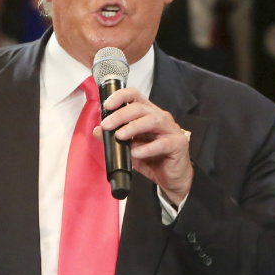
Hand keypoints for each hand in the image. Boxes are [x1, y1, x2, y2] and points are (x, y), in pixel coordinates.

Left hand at [98, 86, 192, 205]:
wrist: (171, 178)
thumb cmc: (153, 159)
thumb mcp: (129, 148)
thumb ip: (115, 138)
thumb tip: (97, 131)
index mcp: (149, 114)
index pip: (135, 96)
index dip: (120, 96)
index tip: (107, 106)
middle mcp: (161, 118)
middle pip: (140, 108)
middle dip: (120, 115)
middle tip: (106, 126)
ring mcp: (171, 130)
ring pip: (152, 120)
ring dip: (133, 127)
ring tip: (120, 136)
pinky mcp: (178, 144)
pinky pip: (162, 144)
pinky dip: (146, 148)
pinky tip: (135, 153)